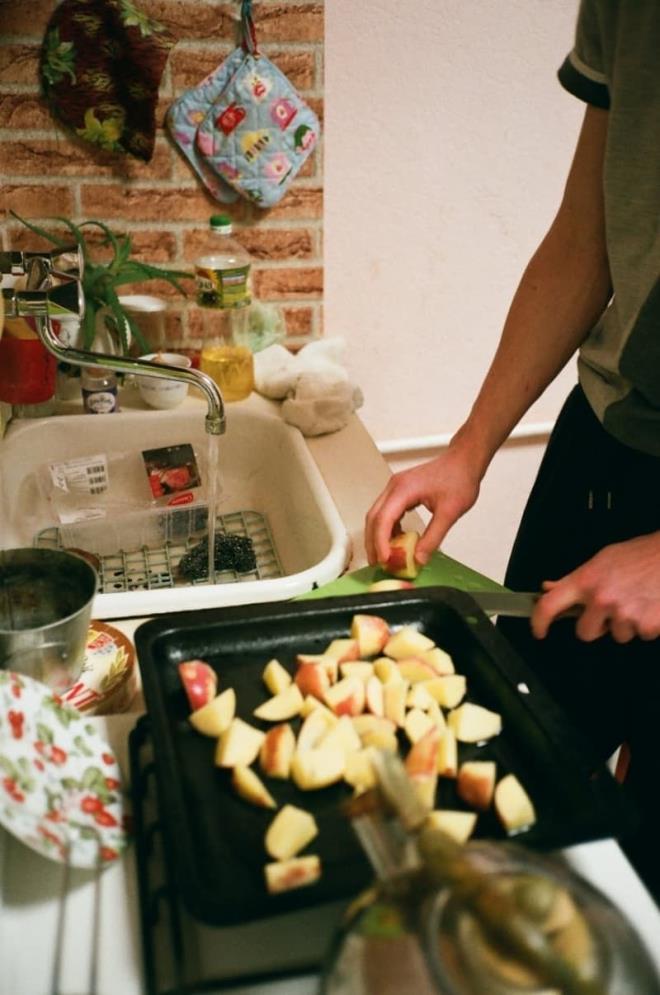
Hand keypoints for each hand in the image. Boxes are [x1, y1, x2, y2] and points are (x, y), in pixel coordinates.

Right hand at [365, 448, 481, 567]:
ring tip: (386, 556)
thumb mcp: (449, 512)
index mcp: (403, 489)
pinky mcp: (401, 491)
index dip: (380, 542)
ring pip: (377, 515)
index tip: (384, 559)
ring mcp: (396, 488)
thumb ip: (433, 537)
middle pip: (374, 518)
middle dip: (373, 542)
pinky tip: (396, 541)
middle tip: (379, 563)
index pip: (383, 519)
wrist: (464, 461)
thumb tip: (419, 558)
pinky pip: (387, 512)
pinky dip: (388, 528)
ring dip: (378, 536)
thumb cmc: (459, 478)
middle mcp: (394, 487)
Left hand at [531, 532, 659, 642]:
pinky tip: (650, 605)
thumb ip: (575, 579)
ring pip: (617, 636)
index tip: (539, 630)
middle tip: (611, 608)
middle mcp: (602, 599)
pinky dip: (646, 625)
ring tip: (636, 600)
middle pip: (585, 632)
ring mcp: (624, 614)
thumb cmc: (640, 555)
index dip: (539, 622)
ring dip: (625, 624)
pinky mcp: (647, 625)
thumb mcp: (602, 560)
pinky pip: (640, 635)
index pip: (550, 605)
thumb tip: (549, 588)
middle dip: (596, 625)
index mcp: (586, 580)